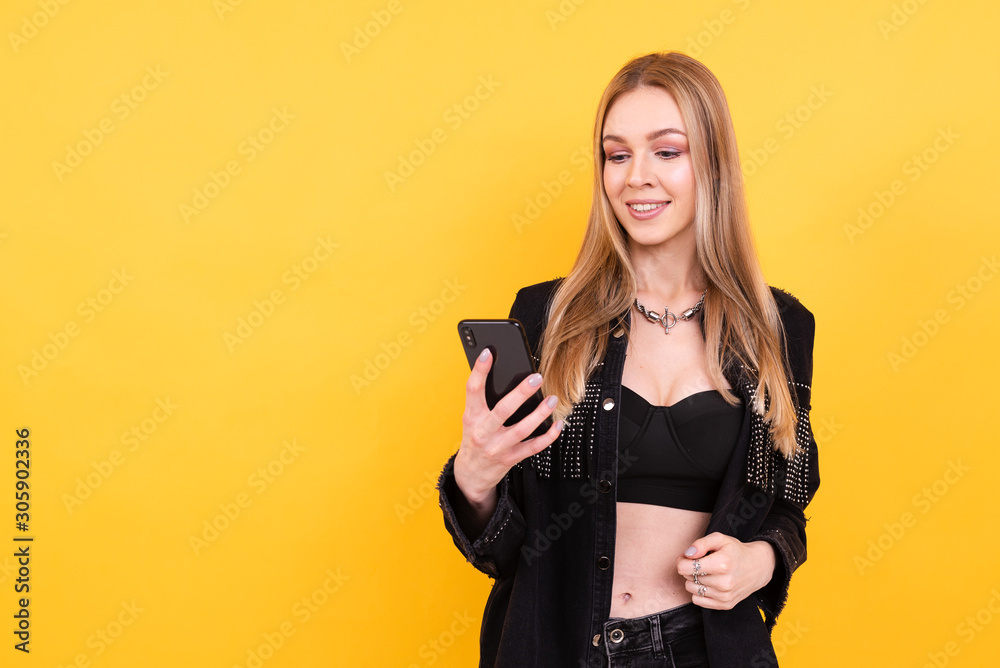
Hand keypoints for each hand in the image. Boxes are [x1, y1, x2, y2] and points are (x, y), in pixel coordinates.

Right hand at [453, 348, 563, 509]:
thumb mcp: (472, 419)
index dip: (480, 370)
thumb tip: (503, 374)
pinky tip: (558, 424)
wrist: (470, 475)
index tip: (489, 353)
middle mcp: (483, 432)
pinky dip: (548, 436)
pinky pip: (533, 447)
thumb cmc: (475, 438)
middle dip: (521, 393)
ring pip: (522, 429)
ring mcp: (497, 447)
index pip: (473, 390)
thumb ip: (483, 401)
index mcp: (471, 417)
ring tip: (553, 400)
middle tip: (536, 378)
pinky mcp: (510, 459)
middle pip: (503, 410)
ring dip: (540, 414)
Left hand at [675, 532, 775, 609]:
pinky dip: (699, 592)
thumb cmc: (735, 551)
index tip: (687, 557)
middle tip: (698, 562)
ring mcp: (725, 596)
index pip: (686, 567)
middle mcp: (724, 582)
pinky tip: (708, 583)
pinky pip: (698, 601)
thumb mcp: (720, 539)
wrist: (757, 567)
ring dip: (693, 580)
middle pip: (688, 577)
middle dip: (688, 568)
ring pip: (691, 589)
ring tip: (704, 572)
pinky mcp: (725, 605)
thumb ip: (701, 543)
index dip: (682, 560)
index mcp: (722, 563)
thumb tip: (687, 554)